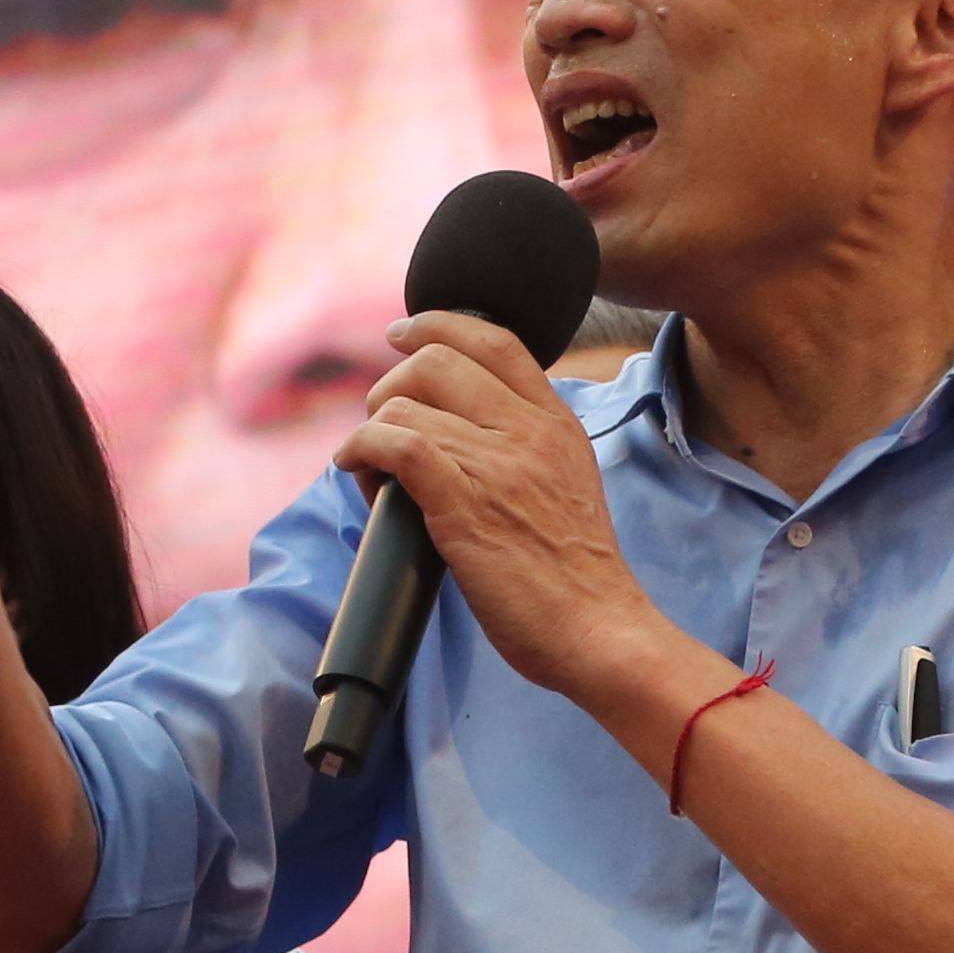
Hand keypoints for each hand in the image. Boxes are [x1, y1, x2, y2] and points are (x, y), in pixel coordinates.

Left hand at [334, 315, 677, 712]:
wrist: (598, 628)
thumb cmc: (577, 577)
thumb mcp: (570, 484)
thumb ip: (528, 448)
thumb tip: (463, 432)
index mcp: (556, 422)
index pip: (497, 339)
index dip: (440, 324)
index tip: (404, 333)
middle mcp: (528, 430)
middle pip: (437, 361)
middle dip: (392, 384)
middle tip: (381, 422)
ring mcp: (496, 463)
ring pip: (405, 407)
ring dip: (371, 434)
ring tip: (373, 475)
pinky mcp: (463, 501)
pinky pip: (395, 443)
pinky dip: (360, 449)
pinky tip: (355, 468)